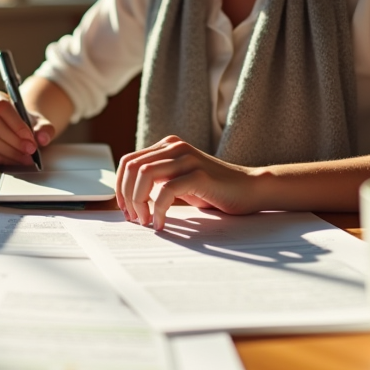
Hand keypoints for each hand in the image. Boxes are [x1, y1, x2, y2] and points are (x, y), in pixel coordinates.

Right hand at [0, 90, 56, 165]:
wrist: (16, 131)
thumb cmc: (25, 124)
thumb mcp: (39, 123)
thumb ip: (44, 129)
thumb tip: (43, 138)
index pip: (1, 106)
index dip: (16, 123)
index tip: (30, 137)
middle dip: (13, 139)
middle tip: (30, 150)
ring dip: (8, 151)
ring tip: (25, 157)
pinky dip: (1, 158)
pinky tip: (15, 160)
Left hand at [116, 135, 260, 229]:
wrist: (249, 189)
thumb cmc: (214, 190)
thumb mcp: (178, 181)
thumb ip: (157, 181)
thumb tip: (128, 199)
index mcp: (167, 146)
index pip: (128, 161)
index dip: (120, 187)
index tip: (125, 210)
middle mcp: (174, 147)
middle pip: (132, 167)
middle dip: (127, 196)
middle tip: (135, 218)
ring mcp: (187, 158)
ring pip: (144, 175)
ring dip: (139, 202)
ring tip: (146, 221)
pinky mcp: (199, 174)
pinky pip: (166, 191)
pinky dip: (158, 210)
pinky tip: (161, 223)